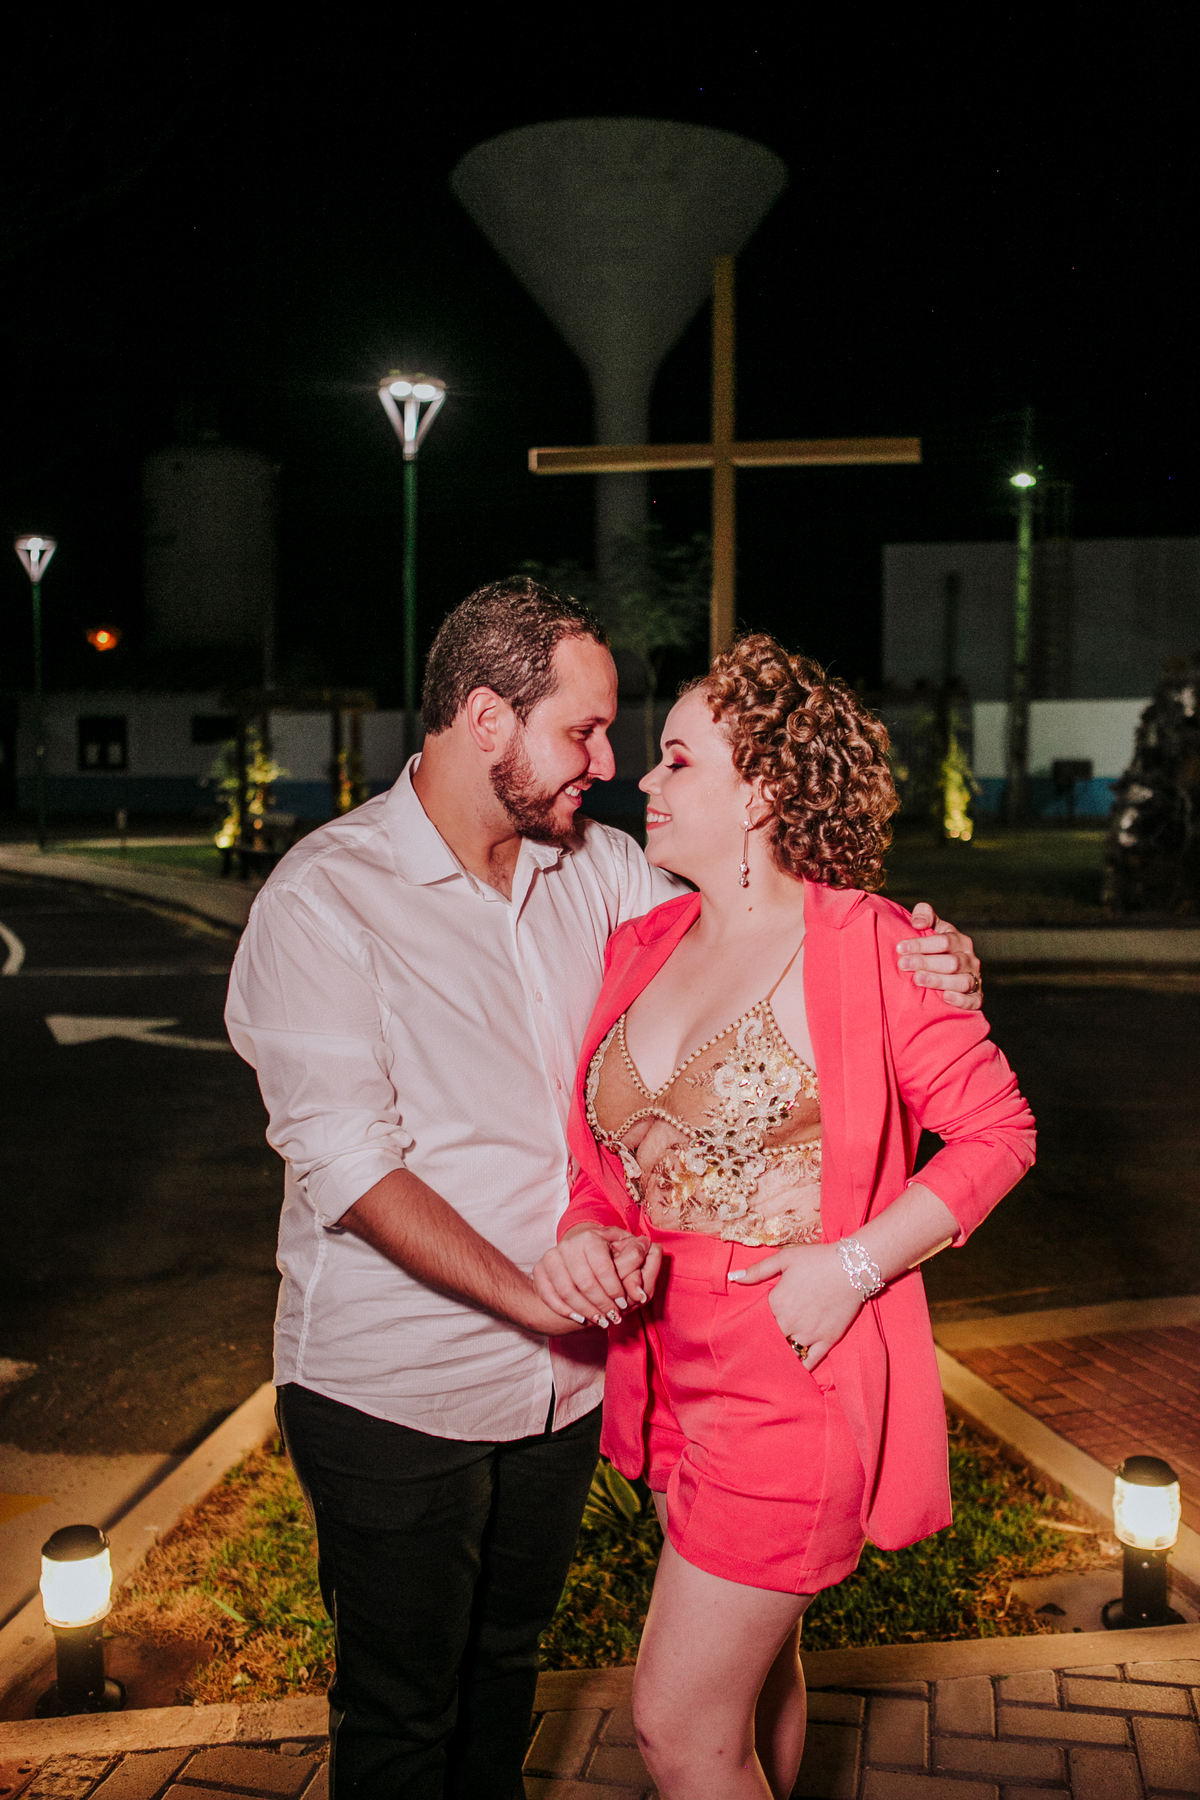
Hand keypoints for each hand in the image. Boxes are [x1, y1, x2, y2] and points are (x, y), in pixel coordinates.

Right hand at [533, 1225, 661, 1327]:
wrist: (570, 1264)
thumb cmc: (602, 1262)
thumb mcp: (623, 1259)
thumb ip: (637, 1258)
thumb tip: (652, 1248)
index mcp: (591, 1238)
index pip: (604, 1268)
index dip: (616, 1290)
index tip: (624, 1304)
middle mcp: (568, 1245)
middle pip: (585, 1283)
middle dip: (602, 1304)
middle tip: (613, 1317)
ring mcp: (551, 1258)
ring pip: (567, 1291)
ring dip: (586, 1310)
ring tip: (599, 1320)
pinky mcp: (539, 1271)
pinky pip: (549, 1295)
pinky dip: (565, 1310)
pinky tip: (579, 1317)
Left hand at [729, 1242, 860, 1368]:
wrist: (852, 1267)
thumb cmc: (816, 1260)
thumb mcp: (784, 1258)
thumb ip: (758, 1271)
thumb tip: (732, 1277)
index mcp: (777, 1303)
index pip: (756, 1322)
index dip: (752, 1326)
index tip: (745, 1332)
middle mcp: (790, 1322)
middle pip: (770, 1340)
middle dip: (763, 1343)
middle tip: (756, 1350)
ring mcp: (809, 1334)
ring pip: (788, 1353)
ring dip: (780, 1356)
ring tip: (772, 1361)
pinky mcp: (827, 1341)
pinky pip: (810, 1362)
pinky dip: (800, 1368)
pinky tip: (794, 1369)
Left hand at [896, 902, 981, 1010]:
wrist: (946, 972)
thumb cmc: (934, 948)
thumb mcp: (932, 927)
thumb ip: (925, 915)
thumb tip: (917, 922)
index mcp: (960, 941)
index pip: (944, 941)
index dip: (922, 944)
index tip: (900, 948)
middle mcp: (970, 959)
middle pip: (951, 962)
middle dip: (926, 962)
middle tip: (903, 964)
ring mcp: (974, 979)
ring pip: (961, 981)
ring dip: (939, 980)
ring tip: (918, 979)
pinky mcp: (976, 997)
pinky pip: (973, 1000)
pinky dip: (961, 1000)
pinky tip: (945, 997)